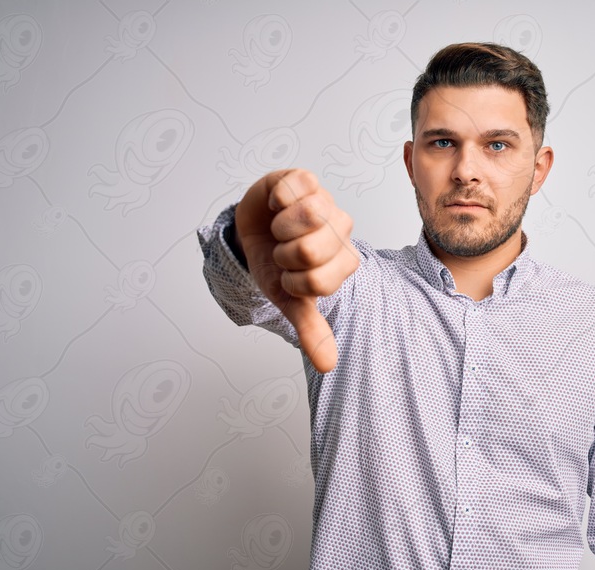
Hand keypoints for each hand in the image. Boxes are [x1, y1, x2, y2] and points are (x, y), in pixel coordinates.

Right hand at [235, 169, 358, 372]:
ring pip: (309, 214)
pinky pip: (295, 187)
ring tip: (280, 229)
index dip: (294, 281)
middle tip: (283, 251)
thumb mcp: (288, 299)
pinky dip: (276, 200)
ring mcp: (326, 203)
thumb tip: (328, 365)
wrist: (252, 232)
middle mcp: (341, 232)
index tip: (289, 277)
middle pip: (314, 248)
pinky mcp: (307, 179)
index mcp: (343, 263)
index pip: (321, 281)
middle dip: (285, 254)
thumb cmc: (274, 264)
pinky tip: (278, 206)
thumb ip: (311, 329)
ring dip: (281, 227)